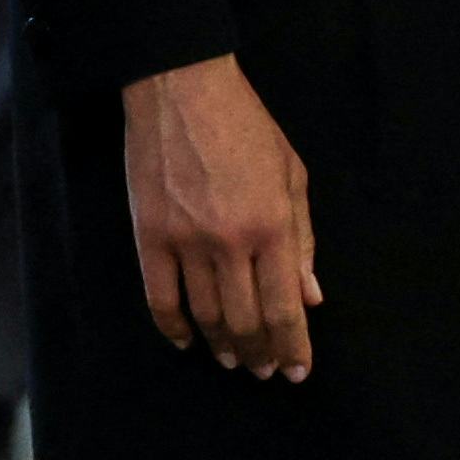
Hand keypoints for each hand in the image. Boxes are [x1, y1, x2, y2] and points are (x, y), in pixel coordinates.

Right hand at [120, 54, 319, 380]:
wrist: (181, 86)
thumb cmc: (244, 125)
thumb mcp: (291, 173)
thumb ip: (303, 238)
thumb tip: (310, 297)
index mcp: (272, 226)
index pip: (285, 309)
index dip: (293, 348)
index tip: (296, 372)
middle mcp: (231, 242)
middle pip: (246, 321)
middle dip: (259, 354)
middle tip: (264, 370)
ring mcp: (186, 241)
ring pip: (206, 315)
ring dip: (222, 346)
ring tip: (232, 359)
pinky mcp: (149, 235)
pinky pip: (159, 298)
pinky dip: (173, 328)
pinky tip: (186, 340)